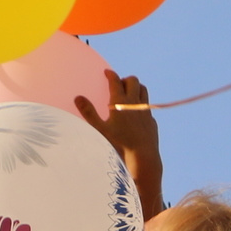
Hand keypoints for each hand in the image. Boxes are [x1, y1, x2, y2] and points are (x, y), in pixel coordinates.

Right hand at [75, 69, 164, 216]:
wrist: (143, 157)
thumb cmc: (119, 145)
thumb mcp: (100, 130)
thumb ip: (89, 113)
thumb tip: (78, 97)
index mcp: (120, 102)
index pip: (115, 81)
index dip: (110, 75)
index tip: (107, 72)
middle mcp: (135, 103)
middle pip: (133, 81)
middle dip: (125, 79)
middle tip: (119, 84)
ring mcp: (145, 111)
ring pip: (143, 90)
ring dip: (136, 88)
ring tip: (129, 93)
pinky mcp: (152, 121)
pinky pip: (148, 107)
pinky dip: (142, 105)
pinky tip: (137, 113)